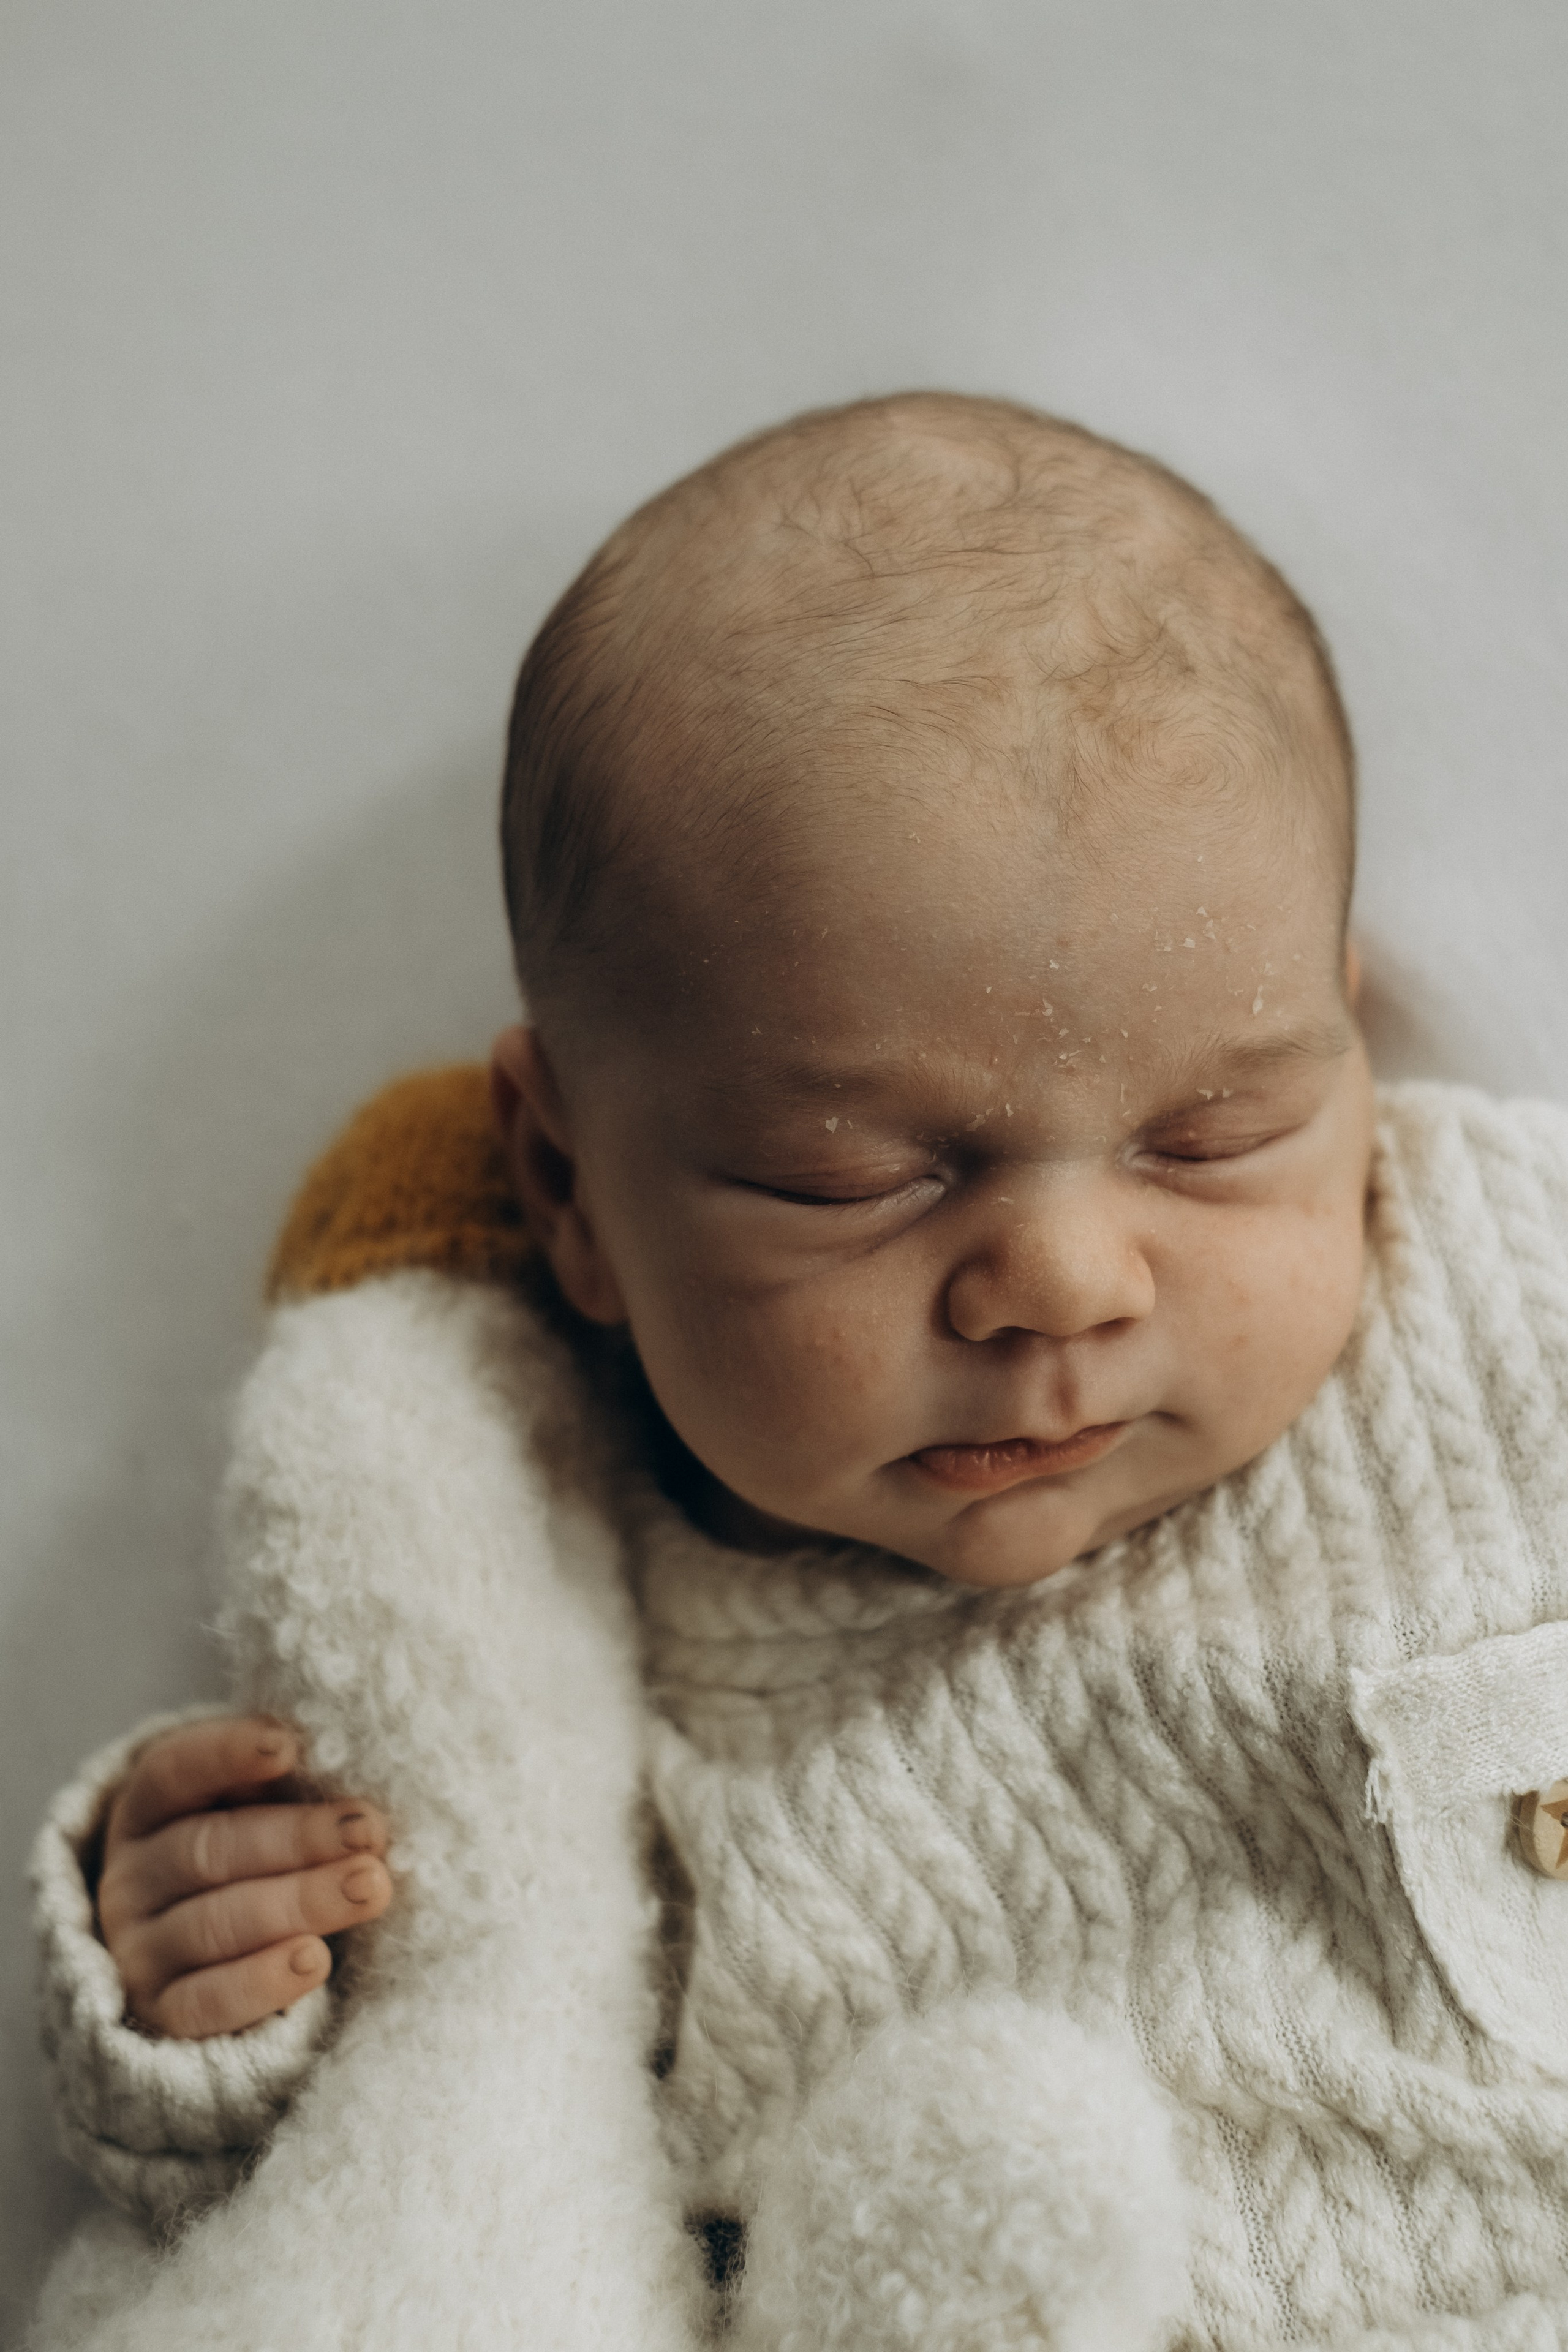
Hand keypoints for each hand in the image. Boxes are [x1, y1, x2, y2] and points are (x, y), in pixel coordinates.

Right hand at [96, 1715, 392, 2038]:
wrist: (207, 1963)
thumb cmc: (253, 1859)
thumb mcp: (257, 1810)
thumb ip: (288, 1789)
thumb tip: (355, 1780)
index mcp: (149, 1809)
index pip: (173, 1770)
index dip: (226, 1754)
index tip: (287, 1746)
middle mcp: (132, 1877)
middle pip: (208, 1850)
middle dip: (296, 1838)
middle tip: (368, 1830)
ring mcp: (139, 1949)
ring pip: (213, 1924)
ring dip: (300, 1902)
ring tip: (369, 1887)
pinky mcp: (159, 2012)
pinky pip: (206, 2002)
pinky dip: (262, 1981)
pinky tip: (314, 1961)